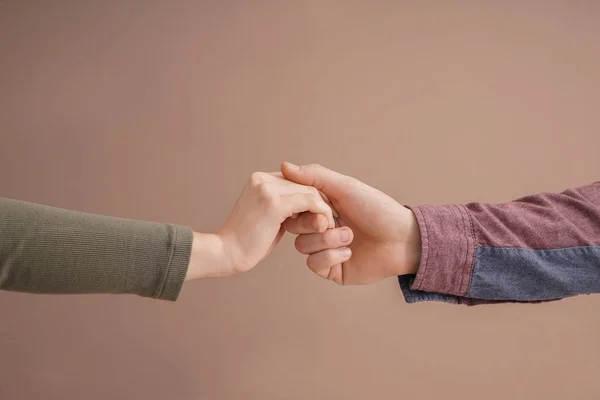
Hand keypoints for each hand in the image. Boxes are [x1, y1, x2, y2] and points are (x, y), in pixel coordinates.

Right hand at [186, 171, 333, 279]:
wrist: (224, 254)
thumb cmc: (246, 244)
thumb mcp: (268, 219)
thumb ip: (284, 208)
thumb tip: (304, 207)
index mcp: (260, 179)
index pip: (297, 182)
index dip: (312, 198)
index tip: (321, 217)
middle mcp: (262, 178)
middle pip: (306, 185)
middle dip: (320, 203)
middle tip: (327, 224)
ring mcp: (267, 188)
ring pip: (310, 191)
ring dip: (322, 210)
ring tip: (325, 229)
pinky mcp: (274, 203)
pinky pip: (311, 201)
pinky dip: (321, 214)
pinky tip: (324, 229)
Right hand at [281, 162, 421, 284]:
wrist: (401, 240)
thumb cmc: (377, 209)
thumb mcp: (345, 187)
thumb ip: (315, 176)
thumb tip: (284, 165)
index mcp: (321, 207)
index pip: (294, 206)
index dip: (300, 207)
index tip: (317, 205)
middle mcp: (320, 227)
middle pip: (293, 227)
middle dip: (314, 225)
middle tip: (333, 221)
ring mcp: (324, 248)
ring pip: (302, 247)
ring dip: (327, 241)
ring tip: (350, 237)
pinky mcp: (331, 269)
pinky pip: (314, 264)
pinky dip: (331, 257)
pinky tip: (349, 253)